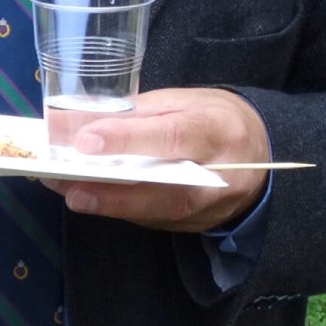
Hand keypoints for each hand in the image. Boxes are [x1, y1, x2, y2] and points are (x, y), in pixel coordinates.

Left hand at [45, 86, 269, 232]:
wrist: (260, 151)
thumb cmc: (213, 117)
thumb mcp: (182, 100)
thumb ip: (137, 113)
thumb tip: (81, 122)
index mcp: (217, 130)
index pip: (171, 137)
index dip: (128, 140)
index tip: (85, 141)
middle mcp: (220, 175)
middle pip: (164, 188)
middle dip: (111, 189)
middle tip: (66, 182)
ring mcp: (211, 207)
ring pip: (156, 210)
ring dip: (107, 202)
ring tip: (66, 189)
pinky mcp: (196, 225)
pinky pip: (154, 219)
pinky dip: (120, 208)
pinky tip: (89, 196)